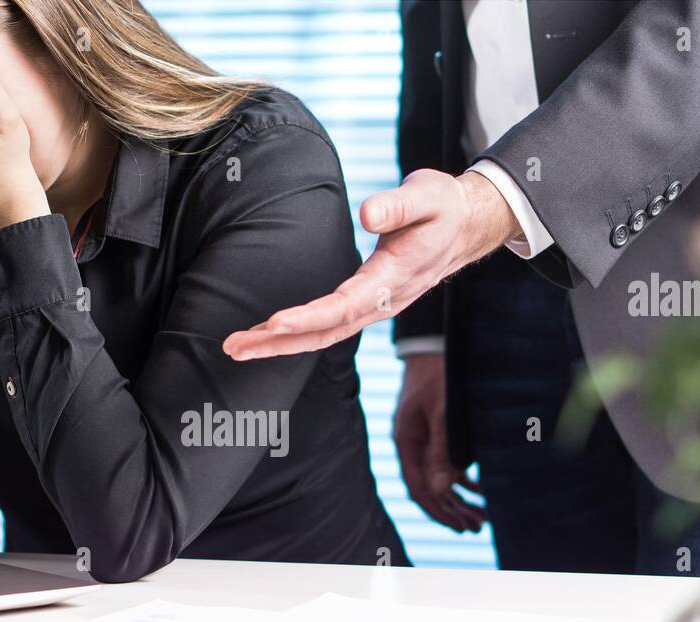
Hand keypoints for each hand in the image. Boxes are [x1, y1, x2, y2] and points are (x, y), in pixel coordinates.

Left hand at [223, 169, 521, 359]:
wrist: (465, 227)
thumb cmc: (443, 207)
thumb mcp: (429, 195)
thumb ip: (399, 204)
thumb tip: (367, 213)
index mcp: (393, 278)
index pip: (345, 304)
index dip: (309, 317)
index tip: (274, 322)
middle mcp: (380, 302)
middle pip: (324, 333)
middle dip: (278, 343)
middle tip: (234, 347)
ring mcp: (372, 308)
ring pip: (322, 336)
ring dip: (279, 345)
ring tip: (237, 348)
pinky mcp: (364, 305)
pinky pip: (326, 328)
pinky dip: (295, 336)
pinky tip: (266, 337)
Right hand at [394, 354, 485, 531]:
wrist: (436, 344)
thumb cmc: (438, 374)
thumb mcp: (443, 413)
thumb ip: (443, 451)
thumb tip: (443, 489)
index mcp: (408, 442)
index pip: (419, 488)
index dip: (439, 510)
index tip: (459, 527)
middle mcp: (414, 445)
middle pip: (431, 488)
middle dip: (453, 510)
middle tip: (477, 527)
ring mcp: (425, 439)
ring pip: (440, 479)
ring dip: (460, 498)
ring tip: (481, 516)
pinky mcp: (437, 432)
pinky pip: (448, 464)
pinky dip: (463, 479)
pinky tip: (479, 490)